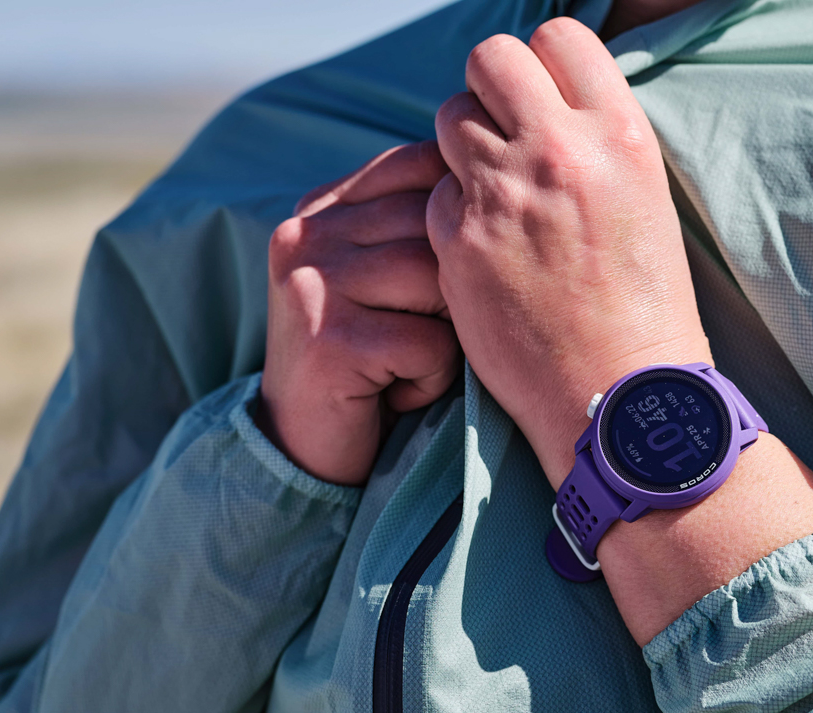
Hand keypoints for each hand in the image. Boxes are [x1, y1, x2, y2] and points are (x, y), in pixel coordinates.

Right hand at [258, 141, 461, 485]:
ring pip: (437, 278)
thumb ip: (420, 226)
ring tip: (414, 360)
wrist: (306, 445)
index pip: (418, 167)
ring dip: (448, 333)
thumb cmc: (371, 359)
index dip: (465, 213)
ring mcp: (310, 283)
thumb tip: (506, 175)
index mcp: (321, 208)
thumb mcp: (388, 279)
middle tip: (435, 333)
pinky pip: (429, 342)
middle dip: (458, 286)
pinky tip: (398, 390)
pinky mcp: (326, 337)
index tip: (469, 267)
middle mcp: (306, 234)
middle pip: (436, 224)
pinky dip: (432, 375)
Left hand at [427, 18, 710, 487]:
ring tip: (492, 191)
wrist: (619, 394)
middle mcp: (558, 152)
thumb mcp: (645, 201)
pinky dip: (451, 212)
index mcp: (618, 135)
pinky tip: (482, 247)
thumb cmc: (646, 308)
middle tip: (504, 133)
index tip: (541, 97)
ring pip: (450, 119)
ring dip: (464, 145)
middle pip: (490, 60)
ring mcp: (502, 196)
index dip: (541, 63)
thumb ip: (596, 144)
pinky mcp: (458, 243)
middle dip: (490, 89)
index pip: (558, 37)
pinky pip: (434, 194)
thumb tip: (551, 108)